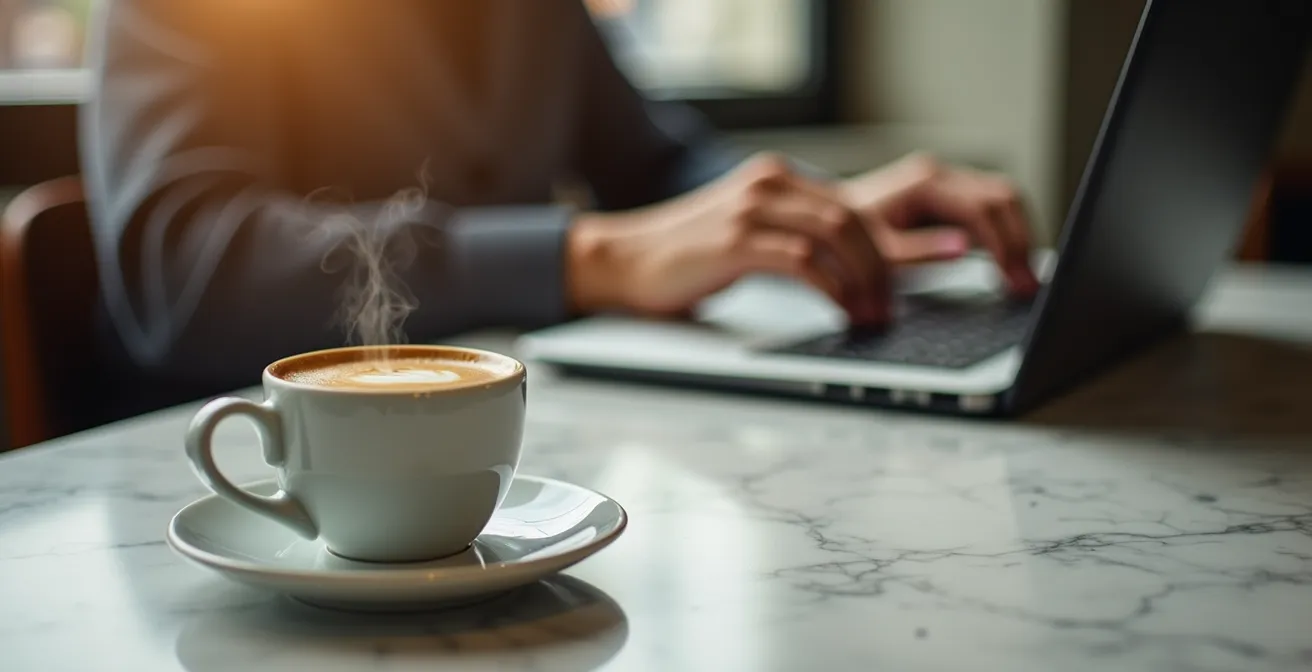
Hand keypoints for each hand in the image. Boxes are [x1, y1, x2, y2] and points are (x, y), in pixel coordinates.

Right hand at [567, 153, 892, 323]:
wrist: (621, 261)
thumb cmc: (685, 257)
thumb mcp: (749, 234)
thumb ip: (793, 236)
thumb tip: (848, 269)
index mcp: (778, 177)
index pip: (853, 204)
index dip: (889, 246)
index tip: (905, 284)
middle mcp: (769, 183)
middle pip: (855, 218)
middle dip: (886, 267)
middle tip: (892, 309)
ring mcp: (752, 209)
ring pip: (837, 235)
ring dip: (866, 281)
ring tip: (873, 317)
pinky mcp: (735, 241)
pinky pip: (803, 262)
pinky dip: (833, 291)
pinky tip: (841, 313)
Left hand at [841, 153, 1040, 294]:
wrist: (826, 228)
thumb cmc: (844, 243)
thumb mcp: (876, 254)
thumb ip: (919, 251)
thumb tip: (962, 248)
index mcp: (923, 183)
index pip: (983, 207)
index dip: (1006, 244)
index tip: (1016, 281)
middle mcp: (939, 176)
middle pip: (1002, 198)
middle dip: (1019, 242)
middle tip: (1028, 287)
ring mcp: (946, 185)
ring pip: (1002, 202)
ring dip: (1017, 238)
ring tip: (1023, 282)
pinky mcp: (949, 200)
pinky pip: (989, 212)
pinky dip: (1004, 237)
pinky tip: (1008, 269)